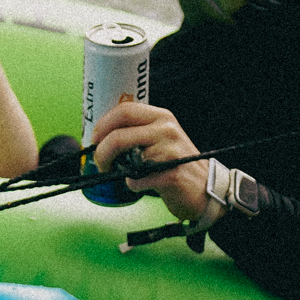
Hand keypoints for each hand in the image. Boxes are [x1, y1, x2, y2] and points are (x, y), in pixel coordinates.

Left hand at [86, 99, 208, 218]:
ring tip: (125, 175)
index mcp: (162, 117)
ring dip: (119, 171)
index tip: (94, 139)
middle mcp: (166, 130)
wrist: (205, 188)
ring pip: (125, 160)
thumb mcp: (161, 137)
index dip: (103, 125)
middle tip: (100, 163)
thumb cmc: (176, 163)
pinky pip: (135, 180)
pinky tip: (145, 184)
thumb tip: (101, 137)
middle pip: (118, 136)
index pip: (124, 110)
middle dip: (101, 151)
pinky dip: (133, 185)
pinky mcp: (170, 175)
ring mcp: (169, 152)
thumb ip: (138, 131)